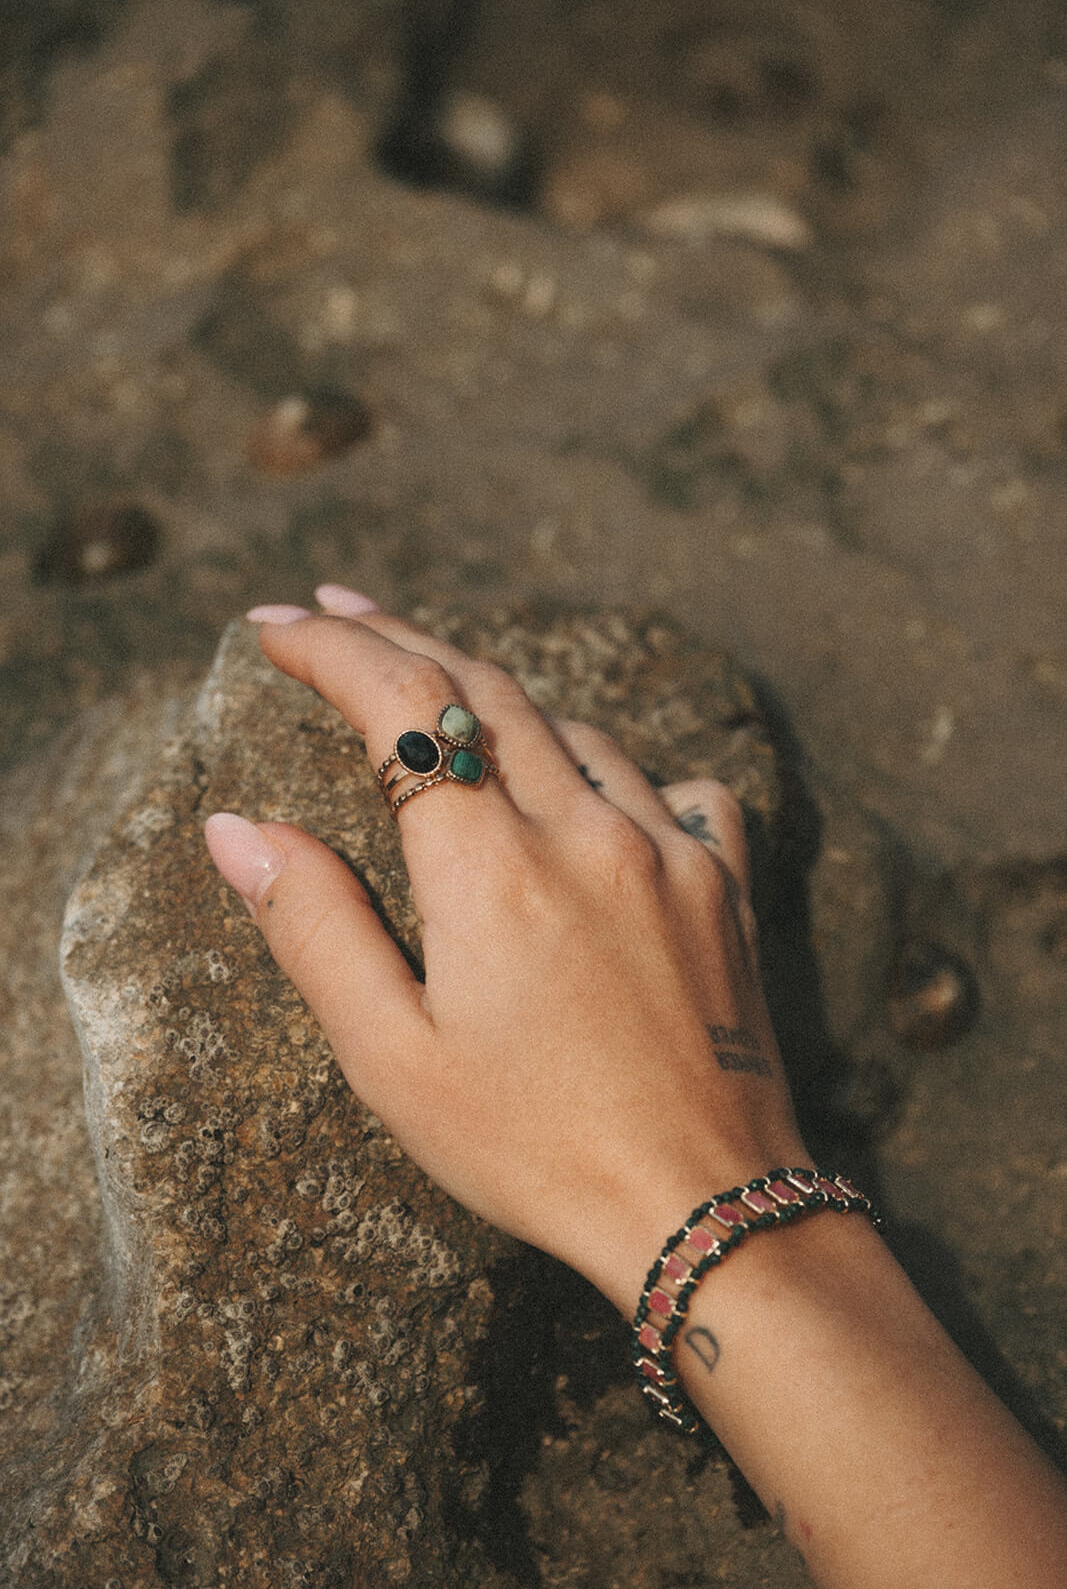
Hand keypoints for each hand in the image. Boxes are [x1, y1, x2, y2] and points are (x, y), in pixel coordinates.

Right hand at [204, 592, 810, 1312]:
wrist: (707, 1206)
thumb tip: (235, 829)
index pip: (396, 704)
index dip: (328, 649)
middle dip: (399, 634)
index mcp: (489, 864)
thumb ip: (314, 927)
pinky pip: (670, 784)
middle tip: (335, 606)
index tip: (272, 625)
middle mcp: (583, 827)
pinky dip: (614, 769)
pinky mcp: (722, 882)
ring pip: (572, 728)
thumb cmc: (533, 1147)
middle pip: (480, 686)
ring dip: (496, 699)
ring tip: (441, 697)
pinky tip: (595, 793)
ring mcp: (666, 847)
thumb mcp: (393, 1059)